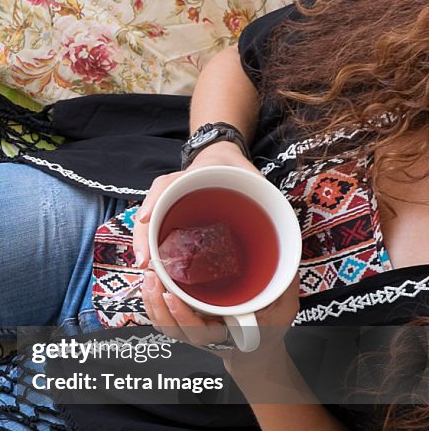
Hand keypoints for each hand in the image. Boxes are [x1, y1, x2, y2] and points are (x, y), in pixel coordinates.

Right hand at [131, 142, 261, 267]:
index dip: (154, 205)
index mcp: (189, 176)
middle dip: (144, 237)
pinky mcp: (170, 216)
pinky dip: (153, 248)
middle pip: (150, 212)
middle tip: (145, 262)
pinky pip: (156, 230)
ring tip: (146, 270)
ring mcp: (168, 203)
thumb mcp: (250, 176)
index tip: (145, 222)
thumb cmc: (233, 170)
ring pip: (149, 224)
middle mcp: (172, 190)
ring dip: (145, 246)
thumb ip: (266, 196)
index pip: (165, 187)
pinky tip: (154, 266)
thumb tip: (286, 229)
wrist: (221, 160)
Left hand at [141, 269, 299, 359]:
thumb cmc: (269, 329)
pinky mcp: (184, 327)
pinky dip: (150, 304)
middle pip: (175, 329)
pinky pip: (162, 321)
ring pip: (165, 326)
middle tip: (152, 278)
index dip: (183, 316)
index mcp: (227, 335)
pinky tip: (147, 284)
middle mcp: (206, 338)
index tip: (171, 297)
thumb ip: (283, 286)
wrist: (256, 353)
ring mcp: (193, 334)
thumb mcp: (284, 308)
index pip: (200, 332)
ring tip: (147, 277)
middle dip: (159, 305)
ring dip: (151, 302)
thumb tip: (285, 259)